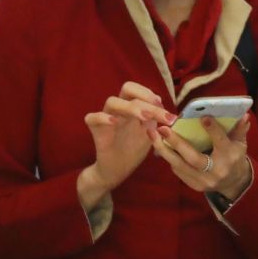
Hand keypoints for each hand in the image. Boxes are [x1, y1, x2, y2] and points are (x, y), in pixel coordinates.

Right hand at [79, 82, 173, 208]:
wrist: (118, 170)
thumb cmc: (134, 149)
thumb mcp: (150, 132)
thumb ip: (155, 118)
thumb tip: (162, 104)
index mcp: (132, 107)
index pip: (138, 89)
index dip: (151, 94)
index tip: (166, 111)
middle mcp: (119, 109)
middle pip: (127, 89)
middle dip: (146, 97)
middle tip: (161, 113)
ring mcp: (106, 118)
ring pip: (112, 101)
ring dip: (131, 107)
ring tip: (145, 118)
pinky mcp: (96, 131)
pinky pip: (92, 118)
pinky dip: (102, 117)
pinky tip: (114, 122)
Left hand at [153, 116, 252, 201]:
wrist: (233, 183)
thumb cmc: (234, 157)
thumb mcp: (240, 143)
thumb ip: (239, 129)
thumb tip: (243, 114)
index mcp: (230, 157)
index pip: (221, 142)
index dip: (213, 130)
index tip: (203, 117)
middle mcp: (216, 170)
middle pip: (194, 158)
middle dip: (177, 142)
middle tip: (163, 128)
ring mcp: (203, 180)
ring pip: (180, 165)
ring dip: (164, 149)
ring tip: (152, 134)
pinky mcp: (194, 186)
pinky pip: (177, 170)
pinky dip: (168, 157)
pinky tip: (159, 145)